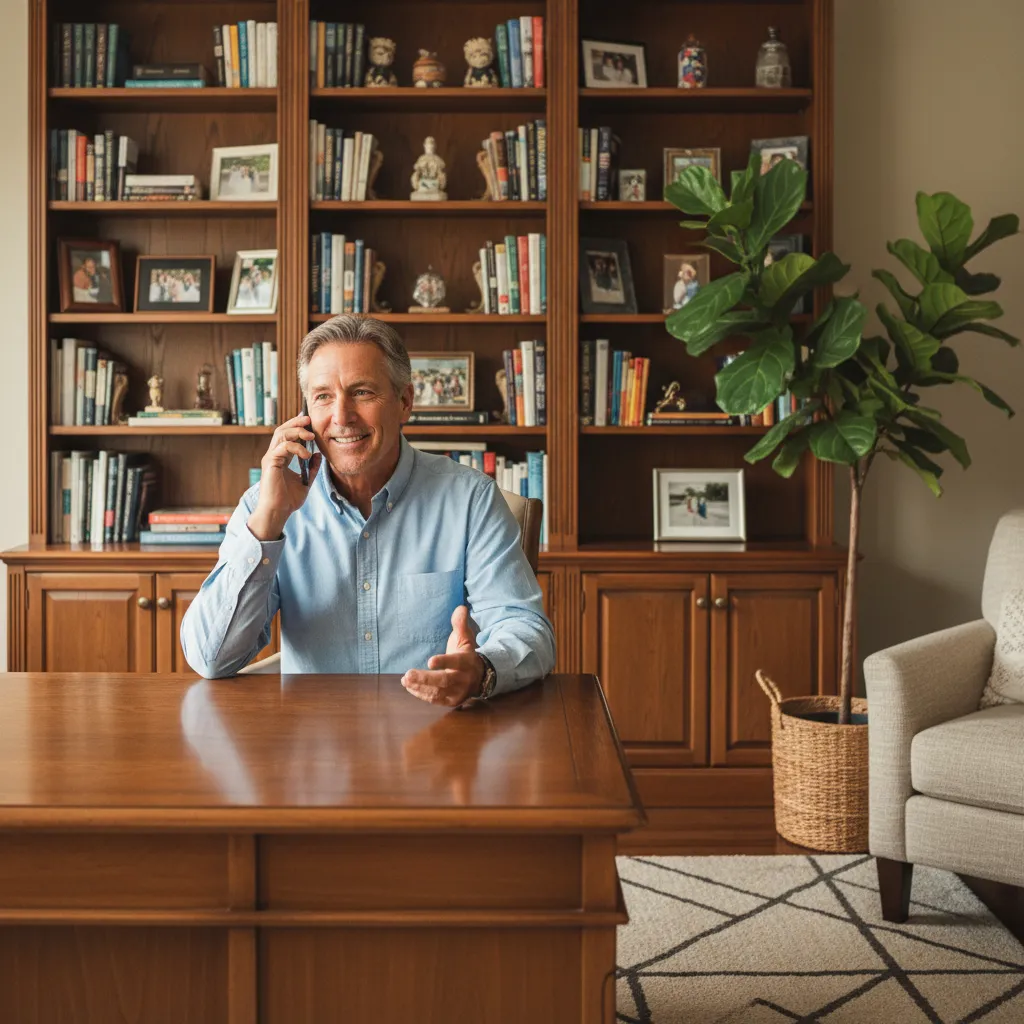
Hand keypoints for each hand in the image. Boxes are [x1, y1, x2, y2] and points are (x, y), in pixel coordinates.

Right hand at [247, 413, 322, 539]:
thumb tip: (318, 455)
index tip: (310, 423)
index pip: (287, 436)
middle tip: (309, 419)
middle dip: (296, 422)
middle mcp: (274, 455)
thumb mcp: (305, 482)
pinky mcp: (270, 463)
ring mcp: (271, 458)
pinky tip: (307, 456)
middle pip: (282, 430)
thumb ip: (312, 468)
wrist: (278, 512)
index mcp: (281, 458)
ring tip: (311, 437)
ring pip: (281, 434)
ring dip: (297, 432)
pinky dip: (296, 447)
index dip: (297, 427)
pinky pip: (283, 447)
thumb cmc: (288, 500)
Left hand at [401, 605, 484, 706]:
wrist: (480, 677)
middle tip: (408, 674)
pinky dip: (421, 694)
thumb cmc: (467, 654)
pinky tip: (409, 687)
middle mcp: (463, 679)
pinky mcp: (451, 701)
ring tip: (405, 680)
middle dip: (425, 678)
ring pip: (438, 692)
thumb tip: (460, 608)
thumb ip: (460, 624)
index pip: (456, 662)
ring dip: (420, 687)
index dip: (444, 662)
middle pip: (444, 681)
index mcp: (467, 662)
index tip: (430, 661)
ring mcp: (458, 692)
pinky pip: (435, 700)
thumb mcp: (466, 638)